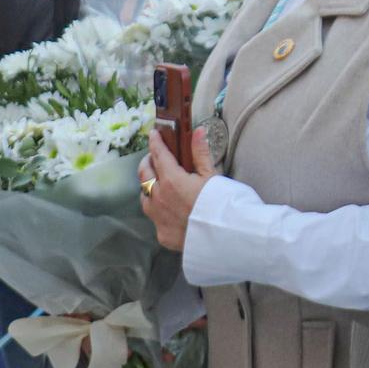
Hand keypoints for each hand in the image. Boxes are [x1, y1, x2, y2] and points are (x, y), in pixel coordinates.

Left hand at [140, 126, 214, 252]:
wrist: (224, 236)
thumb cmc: (220, 204)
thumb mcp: (212, 175)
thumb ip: (200, 152)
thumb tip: (198, 131)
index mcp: (171, 180)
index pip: (158, 155)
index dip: (155, 142)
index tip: (153, 134)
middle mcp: (159, 197)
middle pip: (144, 173)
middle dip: (148, 162)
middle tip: (155, 157)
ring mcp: (158, 217)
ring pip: (144, 196)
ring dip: (149, 186)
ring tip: (158, 182)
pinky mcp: (161, 233)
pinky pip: (154, 217)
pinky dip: (158, 208)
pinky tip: (167, 208)